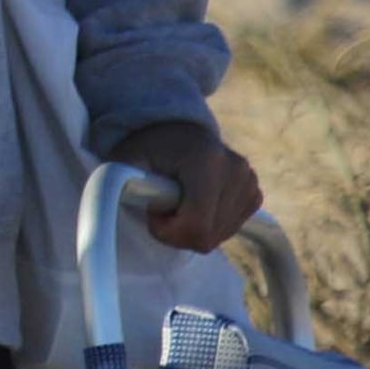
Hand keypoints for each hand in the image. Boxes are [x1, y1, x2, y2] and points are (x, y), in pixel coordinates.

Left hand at [112, 122, 264, 252]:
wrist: (178, 130)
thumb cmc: (148, 146)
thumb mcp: (126, 158)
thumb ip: (117, 178)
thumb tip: (115, 193)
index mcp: (207, 161)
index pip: (197, 226)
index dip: (169, 231)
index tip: (153, 212)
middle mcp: (237, 170)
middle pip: (207, 237)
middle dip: (177, 232)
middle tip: (162, 207)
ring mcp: (249, 182)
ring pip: (218, 238)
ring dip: (191, 229)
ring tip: (179, 202)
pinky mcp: (254, 193)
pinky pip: (229, 230)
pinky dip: (208, 226)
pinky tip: (196, 204)